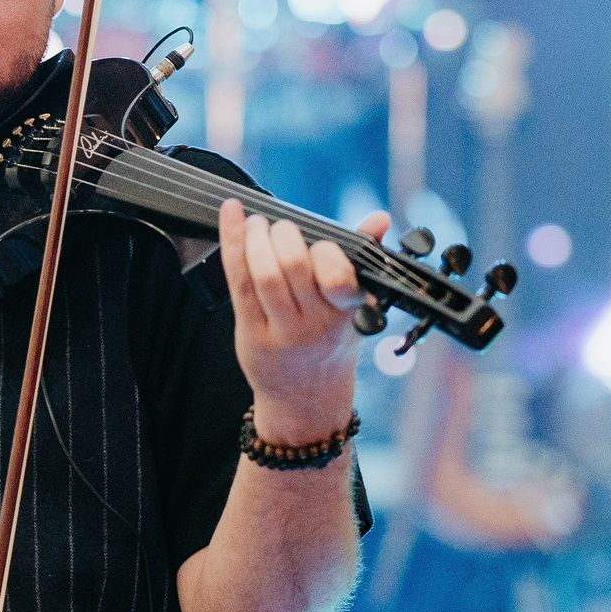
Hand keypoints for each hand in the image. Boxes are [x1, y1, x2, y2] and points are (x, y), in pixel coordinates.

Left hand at [218, 201, 389, 442]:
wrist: (306, 396)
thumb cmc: (331, 341)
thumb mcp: (357, 307)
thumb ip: (363, 259)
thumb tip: (379, 218)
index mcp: (346, 312)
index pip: (337, 277)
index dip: (326, 253)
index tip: (320, 242)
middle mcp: (314, 323)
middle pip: (294, 266)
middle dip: (284, 234)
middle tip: (281, 226)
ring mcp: (281, 330)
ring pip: (264, 274)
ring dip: (255, 238)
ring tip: (256, 224)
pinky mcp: (251, 332)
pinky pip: (239, 281)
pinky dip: (232, 242)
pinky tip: (230, 215)